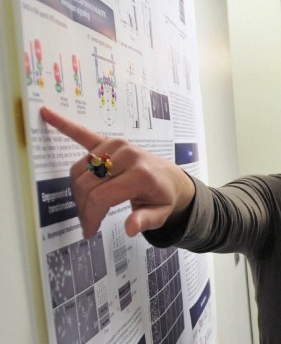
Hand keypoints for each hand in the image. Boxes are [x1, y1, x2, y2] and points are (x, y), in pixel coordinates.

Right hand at [40, 107, 195, 238]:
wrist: (171, 178)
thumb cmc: (163, 197)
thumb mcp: (161, 214)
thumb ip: (145, 221)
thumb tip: (130, 229)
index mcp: (141, 175)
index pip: (102, 197)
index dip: (91, 216)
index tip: (89, 230)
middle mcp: (127, 156)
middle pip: (88, 185)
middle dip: (83, 208)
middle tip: (87, 222)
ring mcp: (117, 146)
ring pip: (80, 170)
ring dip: (77, 191)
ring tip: (85, 206)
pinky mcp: (109, 142)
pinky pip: (83, 134)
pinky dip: (64, 125)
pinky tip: (46, 114)